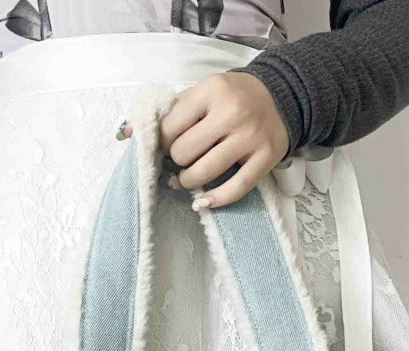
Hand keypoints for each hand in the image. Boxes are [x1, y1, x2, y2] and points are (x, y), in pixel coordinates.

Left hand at [157, 72, 288, 210]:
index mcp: (210, 91)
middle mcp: (231, 112)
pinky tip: (205, 201)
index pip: (169, 128)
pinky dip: (216, 200)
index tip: (169, 145)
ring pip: (204, 173)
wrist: (281, 96)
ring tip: (191, 177)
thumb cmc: (232, 98)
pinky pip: (235, 189)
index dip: (162, 143)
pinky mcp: (265, 158)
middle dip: (178, 161)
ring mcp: (249, 137)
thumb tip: (128, 133)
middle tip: (184, 159)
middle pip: (184, 153)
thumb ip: (169, 112)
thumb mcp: (202, 93)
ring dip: (190, 182)